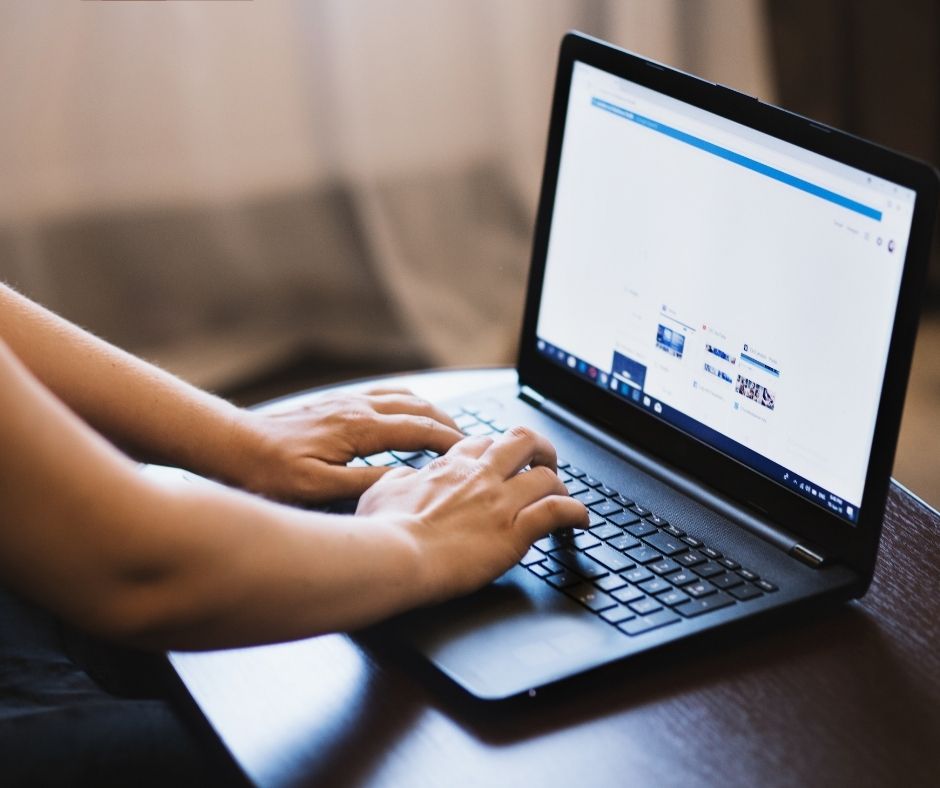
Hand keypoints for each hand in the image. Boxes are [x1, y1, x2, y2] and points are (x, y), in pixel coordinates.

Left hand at [227, 387, 463, 501]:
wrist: (232, 445)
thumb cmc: (270, 471)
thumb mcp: (321, 488)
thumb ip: (369, 483)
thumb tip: (408, 480)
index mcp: (359, 428)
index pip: (420, 429)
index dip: (451, 441)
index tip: (473, 453)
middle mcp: (357, 407)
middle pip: (418, 407)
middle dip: (449, 422)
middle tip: (471, 442)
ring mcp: (346, 401)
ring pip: (403, 396)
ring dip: (430, 410)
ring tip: (448, 427)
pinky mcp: (335, 403)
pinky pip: (383, 394)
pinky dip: (407, 402)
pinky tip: (407, 412)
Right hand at [356, 426, 587, 601]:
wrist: (392, 556)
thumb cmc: (380, 530)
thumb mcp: (380, 492)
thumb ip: (400, 479)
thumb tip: (406, 477)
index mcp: (449, 467)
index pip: (482, 443)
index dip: (495, 450)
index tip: (499, 462)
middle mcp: (479, 477)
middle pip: (522, 441)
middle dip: (539, 449)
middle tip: (544, 463)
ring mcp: (500, 502)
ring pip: (546, 476)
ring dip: (559, 486)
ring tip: (563, 496)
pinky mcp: (515, 532)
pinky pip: (558, 511)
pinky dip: (576, 513)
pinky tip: (581, 521)